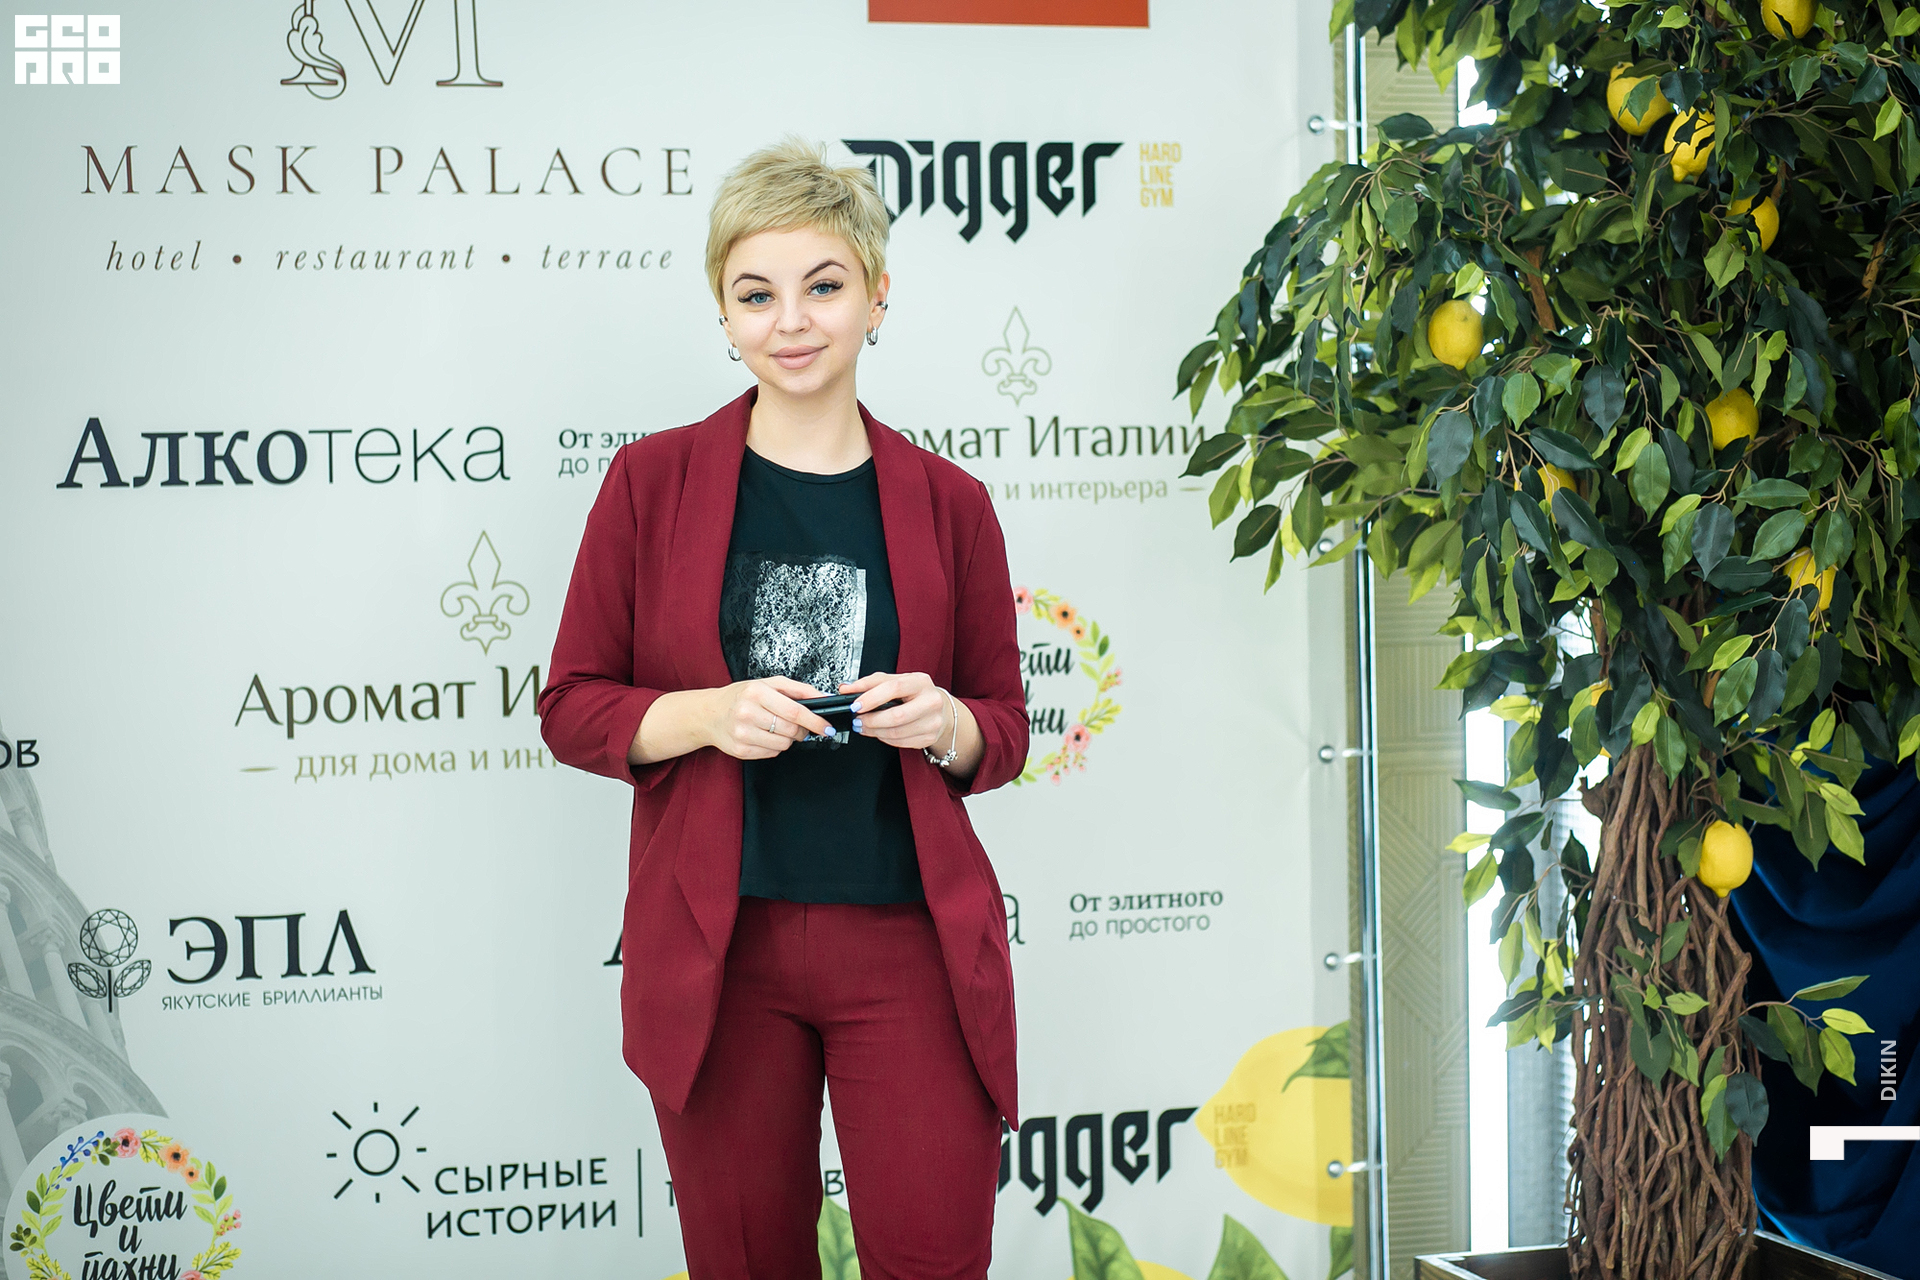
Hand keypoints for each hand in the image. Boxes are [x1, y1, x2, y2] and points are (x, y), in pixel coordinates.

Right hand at [708, 676, 835, 760]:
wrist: (710, 714)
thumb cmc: (741, 696)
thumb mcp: (768, 684)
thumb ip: (798, 689)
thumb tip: (823, 698)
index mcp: (756, 692)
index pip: (795, 711)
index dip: (815, 721)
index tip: (826, 727)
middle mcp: (747, 712)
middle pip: (791, 729)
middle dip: (802, 730)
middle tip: (799, 726)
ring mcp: (742, 733)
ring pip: (783, 744)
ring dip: (788, 739)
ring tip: (776, 728)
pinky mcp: (741, 750)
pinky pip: (772, 753)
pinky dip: (774, 746)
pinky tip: (764, 735)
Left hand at [840, 671, 949, 750]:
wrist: (938, 708)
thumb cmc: (914, 693)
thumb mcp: (895, 681)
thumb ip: (870, 683)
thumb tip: (846, 689)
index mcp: (920, 682)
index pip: (894, 688)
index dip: (871, 698)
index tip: (856, 705)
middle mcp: (931, 701)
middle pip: (897, 716)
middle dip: (872, 720)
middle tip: (858, 720)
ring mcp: (933, 722)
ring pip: (897, 733)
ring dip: (875, 732)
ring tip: (865, 726)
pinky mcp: (930, 738)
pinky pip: (901, 743)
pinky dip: (886, 739)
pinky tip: (880, 732)